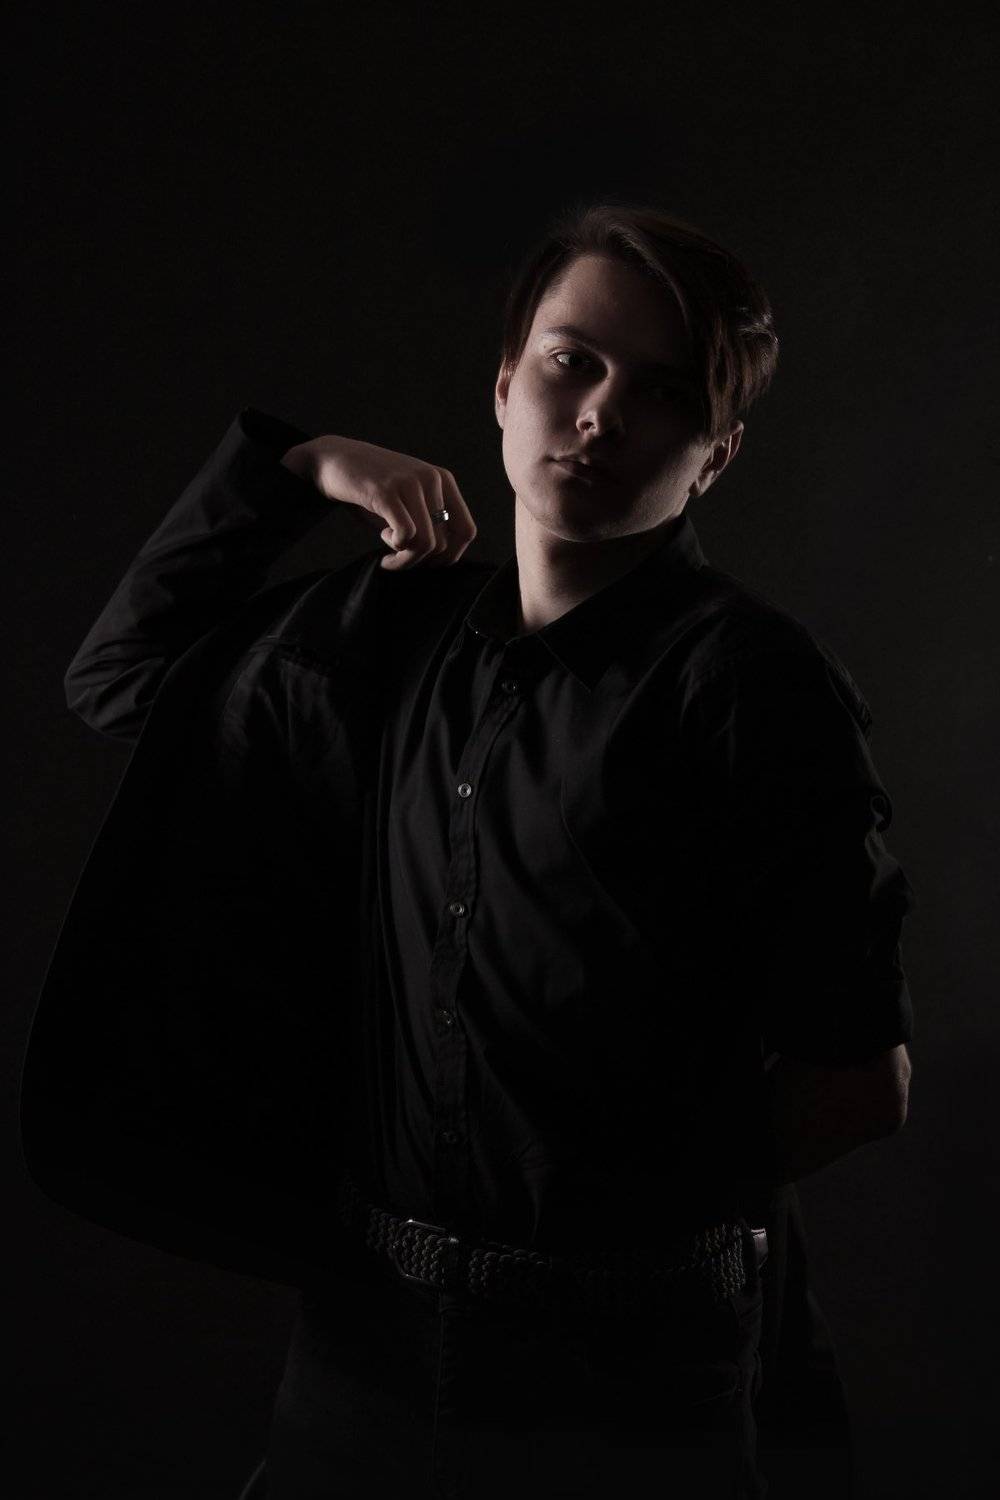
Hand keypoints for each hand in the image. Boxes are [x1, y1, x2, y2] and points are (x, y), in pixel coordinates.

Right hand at [280, 435, 476, 570]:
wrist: (332, 459)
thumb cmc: (371, 489)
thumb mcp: (408, 502)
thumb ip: (429, 522)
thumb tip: (444, 560)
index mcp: (443, 480)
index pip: (466, 531)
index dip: (449, 556)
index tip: (425, 562)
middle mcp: (432, 478)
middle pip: (443, 543)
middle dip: (419, 562)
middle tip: (398, 559)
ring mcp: (410, 482)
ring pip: (426, 544)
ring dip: (405, 560)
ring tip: (388, 555)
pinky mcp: (386, 491)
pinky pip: (406, 536)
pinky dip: (395, 550)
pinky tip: (381, 541)